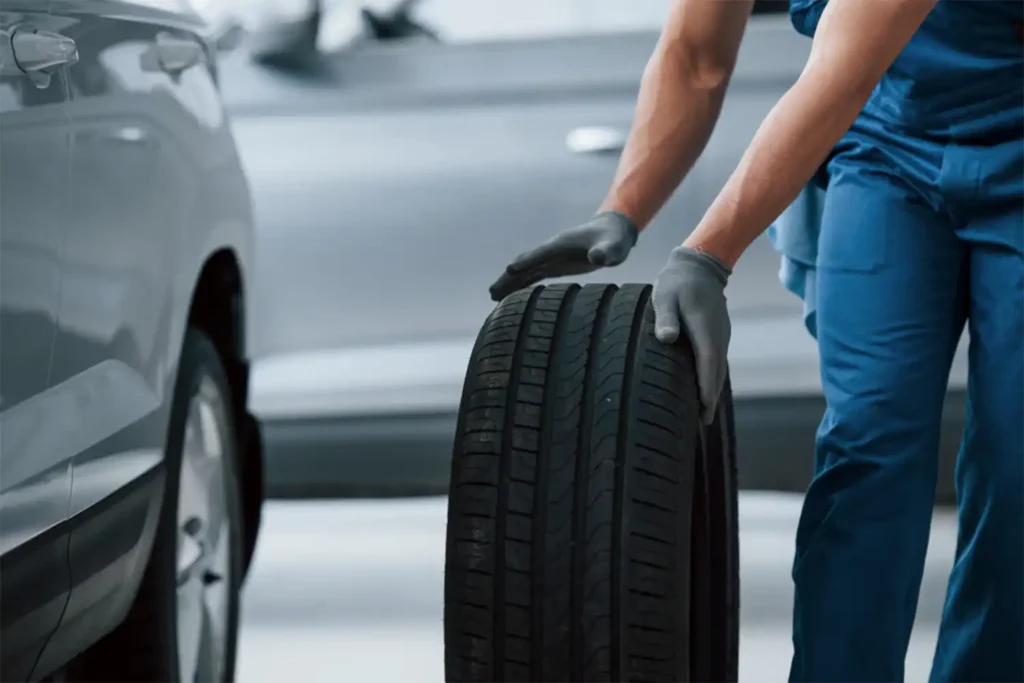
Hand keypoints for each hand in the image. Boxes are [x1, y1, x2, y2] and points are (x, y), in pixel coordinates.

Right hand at [489, 211, 637, 301]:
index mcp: (561, 244)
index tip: (510, 271)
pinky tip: (511, 295)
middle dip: (509, 277)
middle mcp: (551, 251)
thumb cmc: (614, 240)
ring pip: (525, 271)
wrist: (612, 232)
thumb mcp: (613, 247)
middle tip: (492, 292)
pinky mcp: (555, 266)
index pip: (540, 254)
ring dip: (510, 282)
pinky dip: (521, 284)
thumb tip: (597, 257)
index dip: (526, 262)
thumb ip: (606, 252)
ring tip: (493, 296)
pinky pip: (533, 275)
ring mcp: (551, 258)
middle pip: (524, 264)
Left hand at [651, 246, 731, 424]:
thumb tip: (666, 338)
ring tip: (705, 413)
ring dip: (713, 390)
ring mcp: (721, 335)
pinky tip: (705, 388)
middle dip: (711, 398)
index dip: (706, 388)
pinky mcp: (718, 334)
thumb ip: (665, 317)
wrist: (699, 266)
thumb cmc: (677, 282)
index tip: (703, 409)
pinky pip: (717, 361)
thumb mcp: (665, 295)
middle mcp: (717, 335)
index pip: (708, 363)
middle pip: (717, 372)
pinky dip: (713, 377)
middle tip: (704, 422)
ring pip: (719, 368)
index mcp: (704, 329)